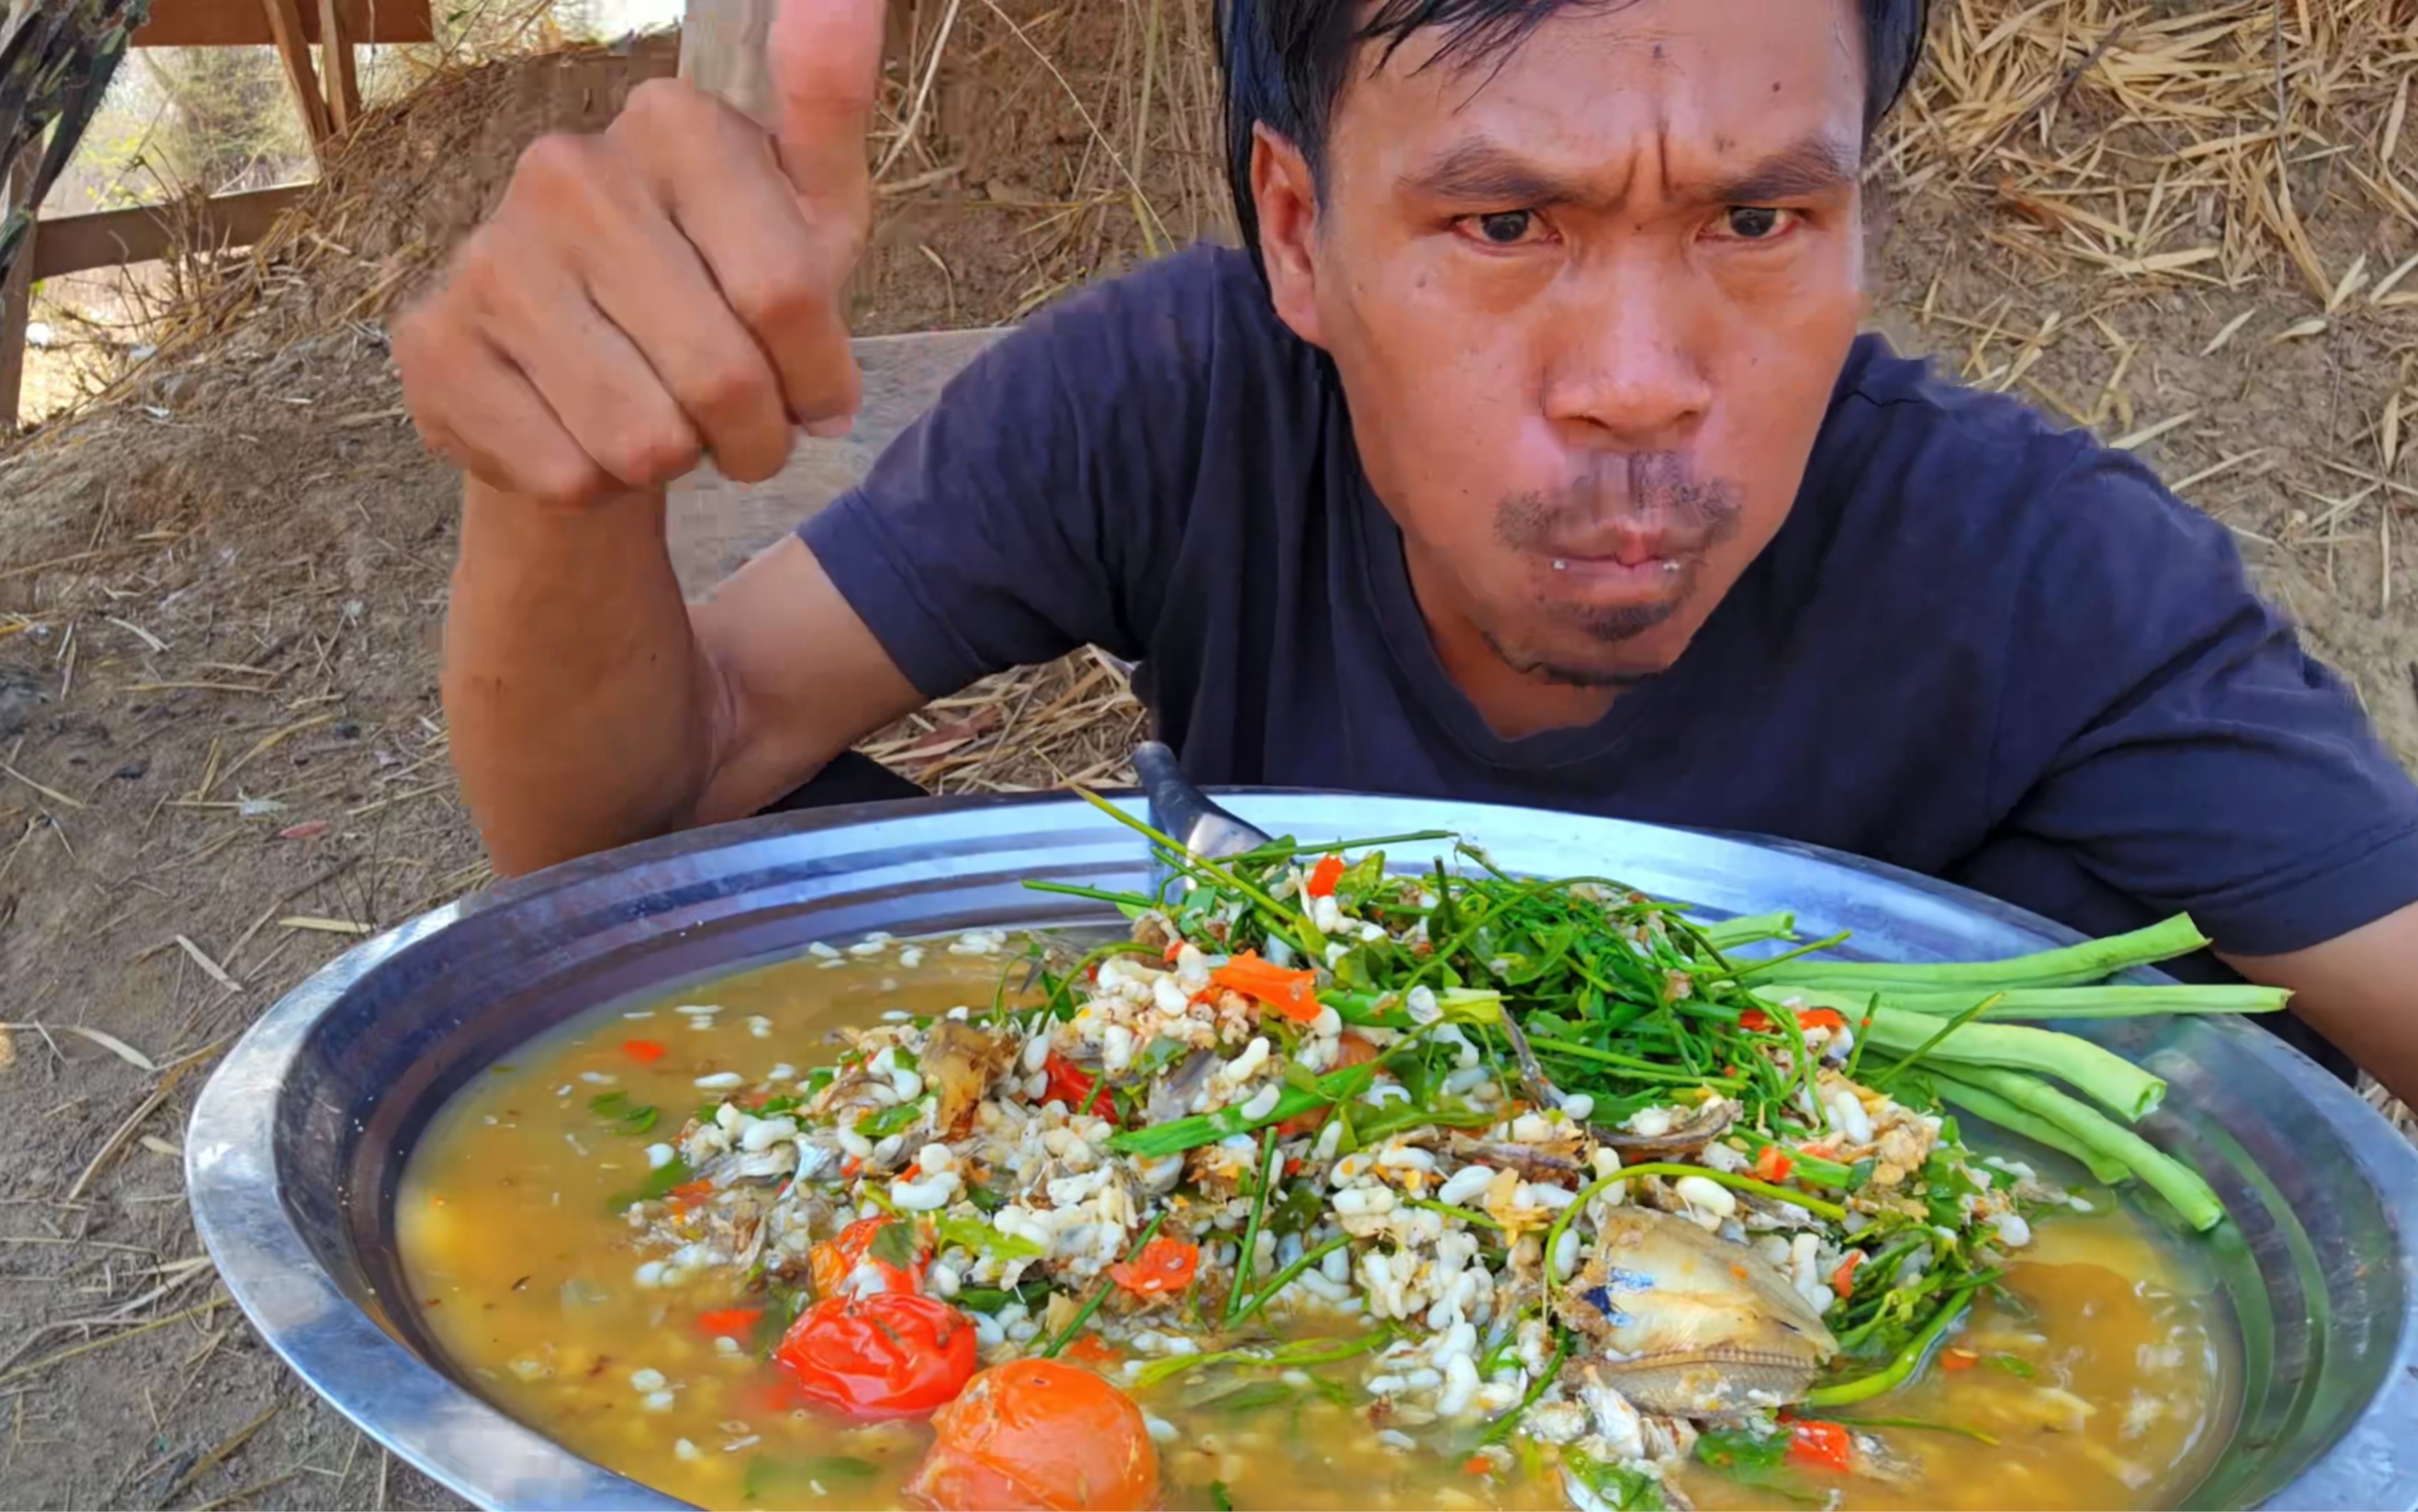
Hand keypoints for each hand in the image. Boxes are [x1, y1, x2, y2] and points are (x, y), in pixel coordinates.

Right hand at [392, 0, 883, 507]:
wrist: (592, 375)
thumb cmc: (724, 292)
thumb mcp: (807, 215)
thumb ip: (829, 115)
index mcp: (670, 123)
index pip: (787, 294)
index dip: (818, 379)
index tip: (816, 396)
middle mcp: (566, 171)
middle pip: (721, 377)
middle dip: (756, 438)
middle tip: (745, 432)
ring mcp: (489, 255)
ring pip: (643, 439)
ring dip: (679, 464)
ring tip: (671, 430)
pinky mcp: (433, 344)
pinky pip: (567, 474)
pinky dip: (601, 487)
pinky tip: (588, 437)